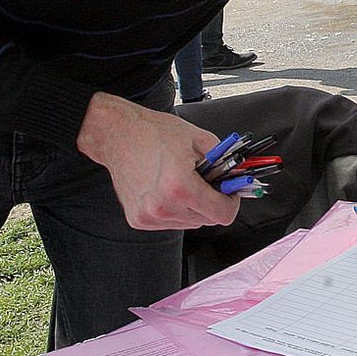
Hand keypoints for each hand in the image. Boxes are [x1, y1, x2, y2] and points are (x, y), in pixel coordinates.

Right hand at [75, 92, 240, 231]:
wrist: (117, 134)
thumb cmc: (153, 133)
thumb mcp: (199, 139)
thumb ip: (224, 162)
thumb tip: (238, 175)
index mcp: (181, 187)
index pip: (222, 215)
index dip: (230, 202)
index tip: (228, 192)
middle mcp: (164, 207)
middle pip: (207, 219)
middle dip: (211, 201)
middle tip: (204, 181)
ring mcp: (150, 216)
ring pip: (190, 222)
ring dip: (193, 206)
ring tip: (181, 182)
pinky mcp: (139, 220)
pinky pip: (170, 222)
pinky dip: (175, 208)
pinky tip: (166, 189)